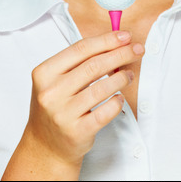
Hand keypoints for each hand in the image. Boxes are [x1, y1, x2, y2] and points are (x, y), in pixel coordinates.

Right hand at [25, 30, 143, 170]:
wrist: (44, 145)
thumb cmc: (56, 105)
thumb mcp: (56, 79)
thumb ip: (79, 61)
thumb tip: (115, 42)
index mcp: (44, 72)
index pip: (81, 49)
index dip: (106, 40)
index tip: (125, 36)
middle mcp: (51, 92)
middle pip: (94, 65)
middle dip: (120, 54)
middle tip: (136, 49)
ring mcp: (62, 113)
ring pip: (102, 88)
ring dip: (122, 78)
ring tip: (130, 74)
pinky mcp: (76, 132)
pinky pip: (105, 112)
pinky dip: (117, 102)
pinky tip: (120, 97)